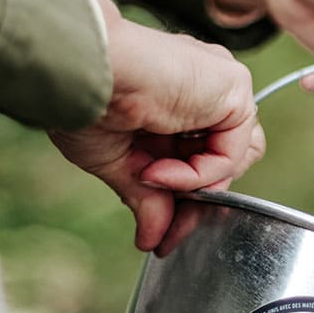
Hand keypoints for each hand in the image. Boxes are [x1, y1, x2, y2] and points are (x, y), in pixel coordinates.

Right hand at [49, 0, 264, 253]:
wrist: (78, 72)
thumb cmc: (85, 103)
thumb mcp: (119, 164)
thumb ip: (149, 199)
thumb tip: (152, 240)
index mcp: (181, 101)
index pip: (207, 159)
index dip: (189, 199)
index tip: (164, 235)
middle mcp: (207, 91)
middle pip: (226, 163)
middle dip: (195, 203)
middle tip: (166, 232)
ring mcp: (223, 87)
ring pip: (235, 161)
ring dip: (195, 185)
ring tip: (152, 180)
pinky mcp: (235, 87)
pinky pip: (231, 153)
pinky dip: (198, 173)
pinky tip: (159, 169)